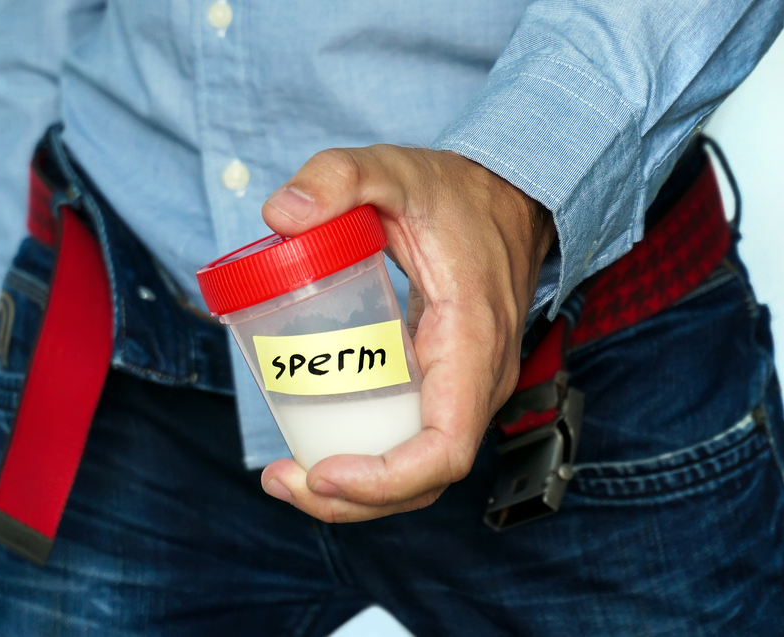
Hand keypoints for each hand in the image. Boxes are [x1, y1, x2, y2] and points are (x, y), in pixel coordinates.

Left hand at [259, 145, 555, 522]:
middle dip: (354, 499)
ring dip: (357, 495)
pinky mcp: (447, 388)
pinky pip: (414, 446)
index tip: (323, 472)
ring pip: (420, 473)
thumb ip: (338, 176)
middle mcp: (478, 381)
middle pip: (425, 478)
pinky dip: (368, 467)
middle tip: (282, 480)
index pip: (446, 447)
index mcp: (470, 341)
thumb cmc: (455, 195)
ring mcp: (466, 391)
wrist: (506, 200)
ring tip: (287, 479)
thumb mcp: (394, 170)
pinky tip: (316, 455)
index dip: (386, 478)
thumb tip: (278, 215)